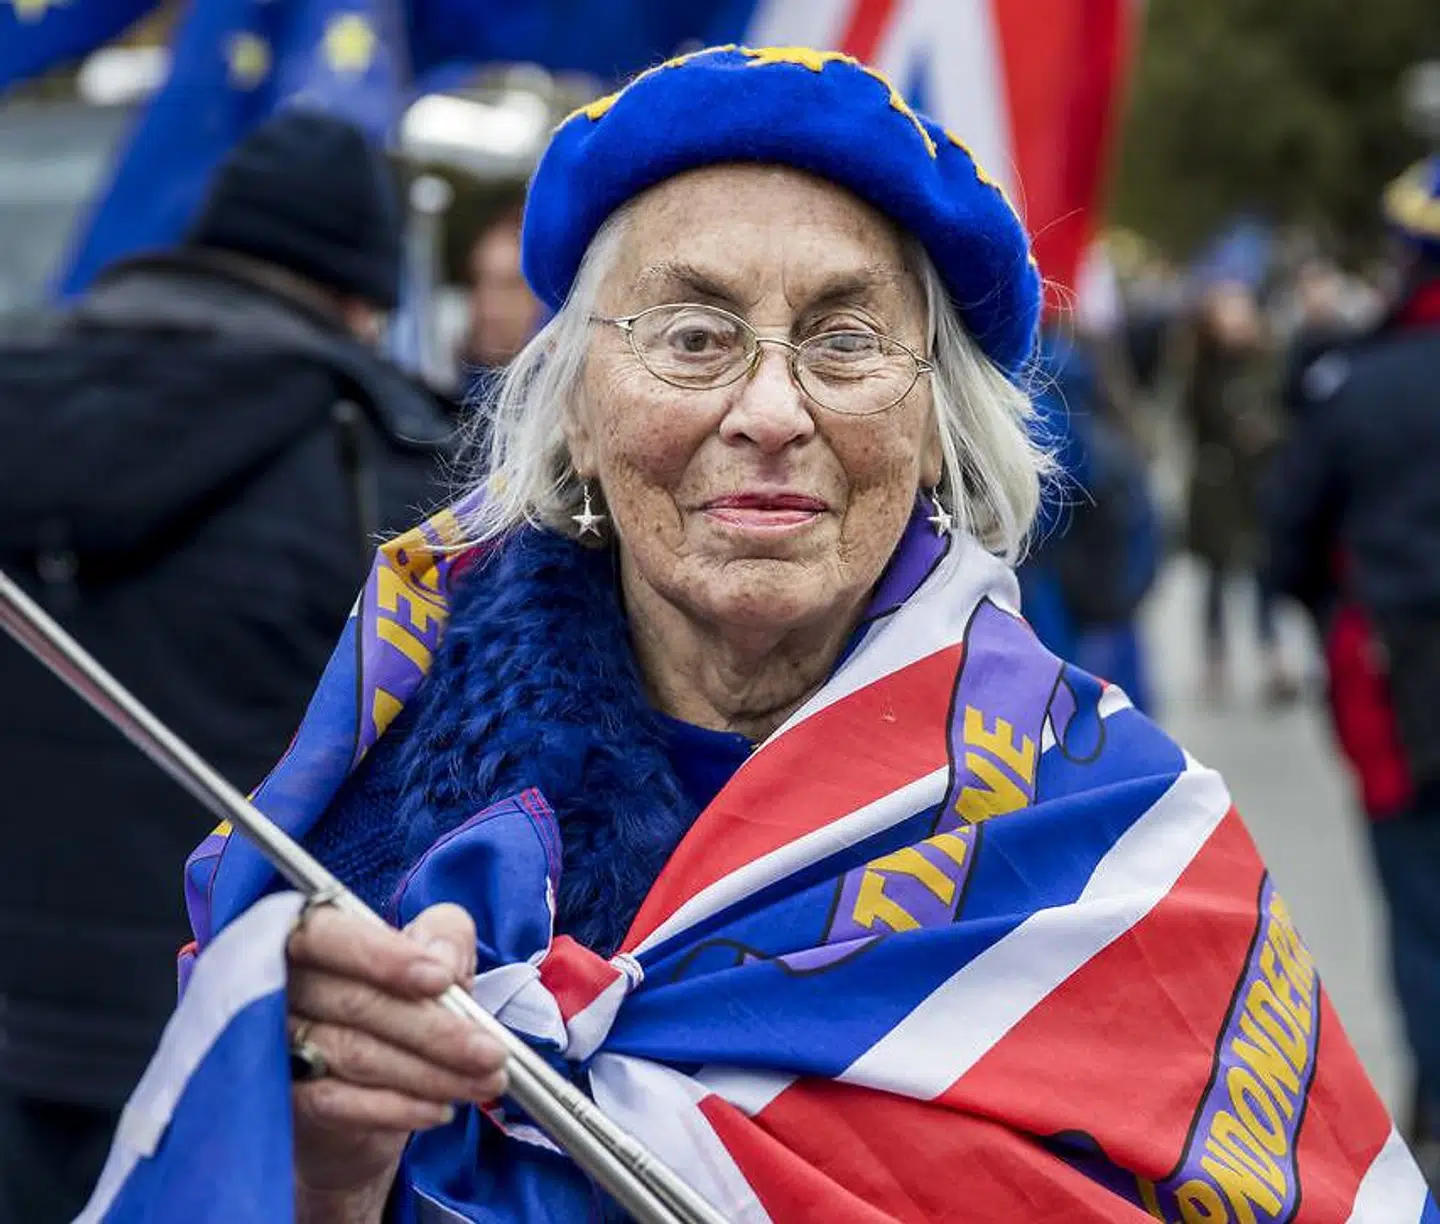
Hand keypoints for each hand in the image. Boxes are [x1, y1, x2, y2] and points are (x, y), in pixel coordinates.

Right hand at [285, 903, 508, 1206]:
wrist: (358, 1087)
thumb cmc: (398, 1001)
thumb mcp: (433, 954)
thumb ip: (444, 936)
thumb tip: (442, 962)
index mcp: (309, 934)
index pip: (328, 934)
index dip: (383, 957)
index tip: (443, 979)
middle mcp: (278, 983)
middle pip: (356, 1003)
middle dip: (435, 1031)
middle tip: (492, 1054)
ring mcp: (272, 1041)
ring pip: (354, 1054)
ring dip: (430, 1073)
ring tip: (484, 1083)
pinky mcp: (281, 1096)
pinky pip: (339, 1101)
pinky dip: (396, 1107)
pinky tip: (440, 1109)